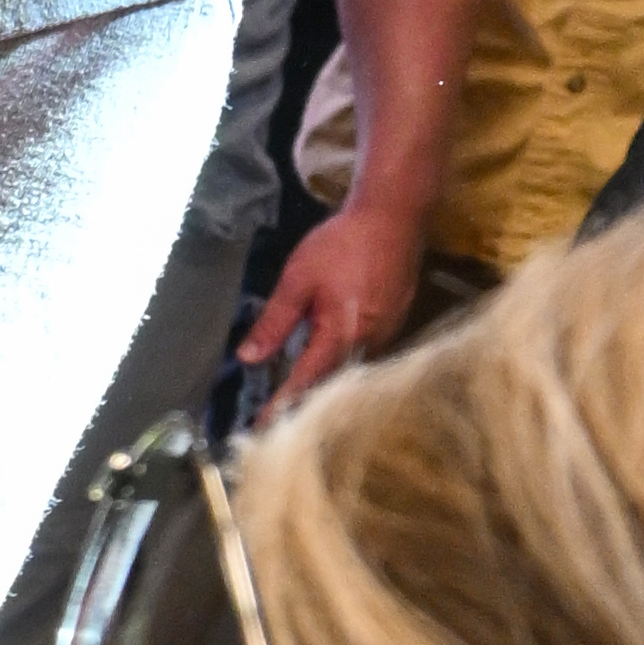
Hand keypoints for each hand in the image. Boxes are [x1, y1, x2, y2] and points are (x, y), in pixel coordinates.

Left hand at [235, 175, 427, 402]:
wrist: (394, 216)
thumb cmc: (343, 243)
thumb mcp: (298, 279)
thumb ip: (274, 322)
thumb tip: (247, 358)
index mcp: (342, 333)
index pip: (307, 381)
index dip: (284, 405)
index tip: (263, 428)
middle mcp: (370, 342)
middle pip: (334, 384)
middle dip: (307, 403)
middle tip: (279, 421)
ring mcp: (388, 334)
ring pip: (352, 371)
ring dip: (328, 387)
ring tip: (300, 403)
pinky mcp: (396, 324)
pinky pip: (367, 355)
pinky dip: (345, 366)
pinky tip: (330, 368)